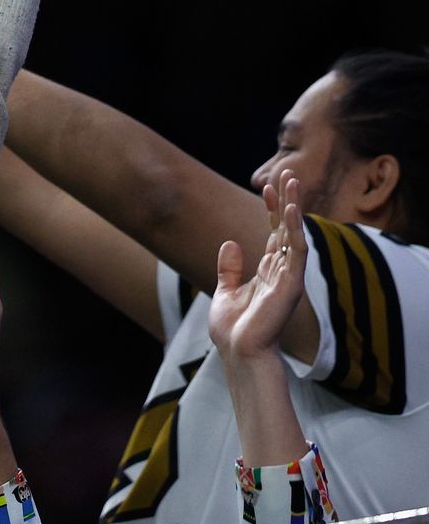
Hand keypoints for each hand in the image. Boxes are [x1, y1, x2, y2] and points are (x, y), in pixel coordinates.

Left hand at [210, 171, 308, 363]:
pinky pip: (296, 252)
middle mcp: (282, 272)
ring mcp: (289, 277)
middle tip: (288, 172)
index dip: (272, 209)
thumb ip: (230, 268)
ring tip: (292, 181)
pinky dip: (295, 230)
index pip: (274, 234)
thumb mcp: (225, 291)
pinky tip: (291, 210)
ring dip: (294, 207)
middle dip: (287, 200)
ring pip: (295, 234)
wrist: (237, 351)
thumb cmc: (232, 329)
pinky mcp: (291, 285)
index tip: (266, 185)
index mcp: (268, 272)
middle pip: (287, 229)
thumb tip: (231, 243)